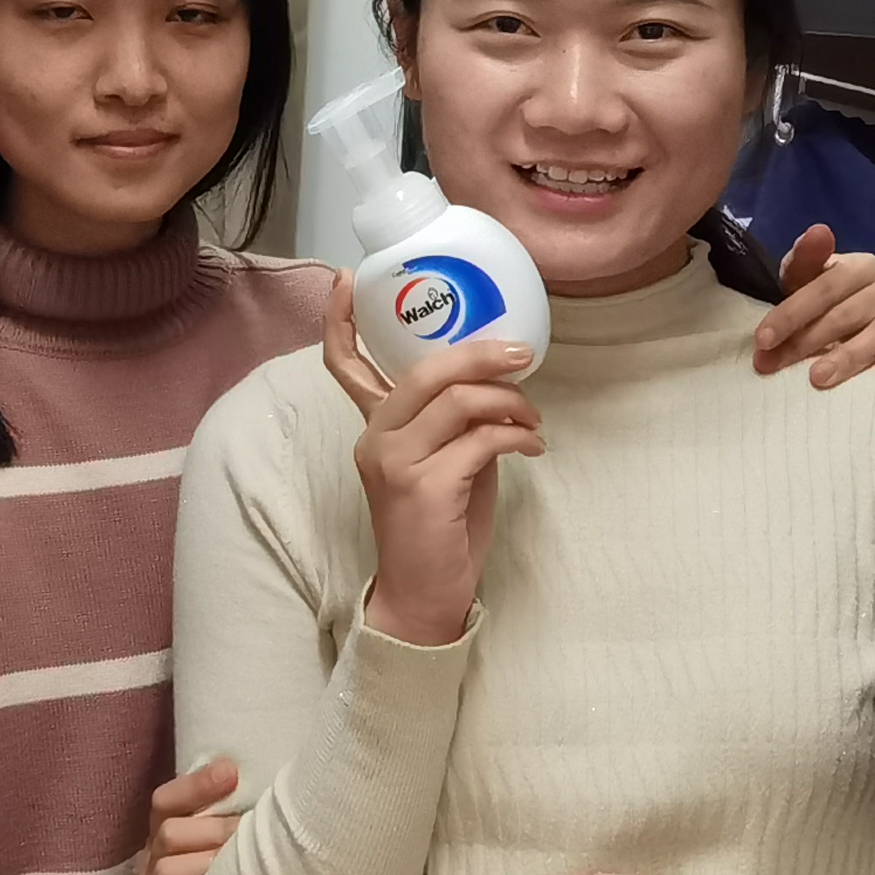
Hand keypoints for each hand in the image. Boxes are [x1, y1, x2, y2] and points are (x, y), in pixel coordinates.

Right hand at [324, 275, 540, 648]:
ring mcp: (395, 462)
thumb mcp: (443, 462)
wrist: (424, 596)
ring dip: (509, 402)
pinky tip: (533, 448)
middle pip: (426, 370)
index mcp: (375, 428)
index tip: (348, 278)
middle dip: (481, 354)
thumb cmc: (441, 528)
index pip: (344, 365)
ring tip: (534, 422)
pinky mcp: (423, 488)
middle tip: (522, 355)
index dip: (340, 319)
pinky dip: (517, 438)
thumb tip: (499, 381)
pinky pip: (481, 440)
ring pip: (458, 400)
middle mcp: (375, 439)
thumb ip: (454, 421)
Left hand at [752, 226, 874, 387]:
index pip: (824, 286)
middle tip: (777, 365)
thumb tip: (818, 231)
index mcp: (859, 266)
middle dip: (808, 341)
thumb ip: (804, 263)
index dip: (792, 312)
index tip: (763, 340)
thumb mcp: (815, 283)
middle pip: (847, 312)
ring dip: (850, 354)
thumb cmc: (841, 304)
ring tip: (820, 377)